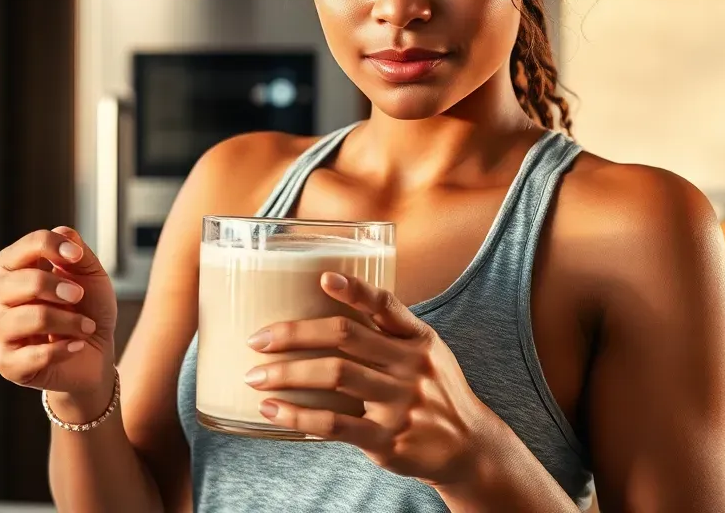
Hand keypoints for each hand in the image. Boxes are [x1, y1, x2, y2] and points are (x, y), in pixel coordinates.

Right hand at [0, 227, 117, 396]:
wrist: (94, 353)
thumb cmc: (86, 309)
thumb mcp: (90, 276)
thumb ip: (77, 253)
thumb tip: (63, 231)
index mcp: (12, 267)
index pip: (27, 246)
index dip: (53, 246)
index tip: (76, 255)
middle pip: (25, 281)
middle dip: (60, 287)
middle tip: (80, 296)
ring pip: (32, 318)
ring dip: (69, 322)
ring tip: (86, 327)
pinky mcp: (6, 363)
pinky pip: (36, 354)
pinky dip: (65, 349)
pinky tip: (76, 346)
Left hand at [243, 272, 499, 486]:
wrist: (470, 447)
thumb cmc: (434, 391)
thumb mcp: (427, 351)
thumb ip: (389, 329)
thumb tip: (330, 297)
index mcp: (418, 340)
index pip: (386, 304)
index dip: (354, 289)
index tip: (323, 278)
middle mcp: (411, 366)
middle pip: (344, 337)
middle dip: (294, 334)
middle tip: (257, 339)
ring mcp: (400, 403)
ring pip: (334, 377)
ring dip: (286, 374)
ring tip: (254, 377)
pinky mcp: (387, 439)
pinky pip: (333, 425)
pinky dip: (297, 416)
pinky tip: (272, 410)